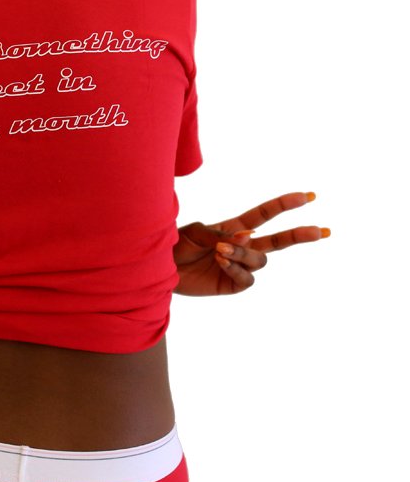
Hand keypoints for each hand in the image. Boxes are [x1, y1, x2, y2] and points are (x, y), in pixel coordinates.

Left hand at [174, 192, 329, 295]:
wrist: (159, 269)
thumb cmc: (176, 245)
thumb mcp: (195, 231)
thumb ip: (221, 232)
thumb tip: (248, 235)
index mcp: (234, 228)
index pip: (264, 215)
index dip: (284, 205)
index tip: (308, 196)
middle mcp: (241, 247)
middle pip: (277, 241)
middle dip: (299, 235)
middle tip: (322, 231)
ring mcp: (239, 267)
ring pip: (260, 260)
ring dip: (244, 253)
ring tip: (220, 250)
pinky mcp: (233, 285)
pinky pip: (247, 278)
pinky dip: (236, 268)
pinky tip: (221, 261)